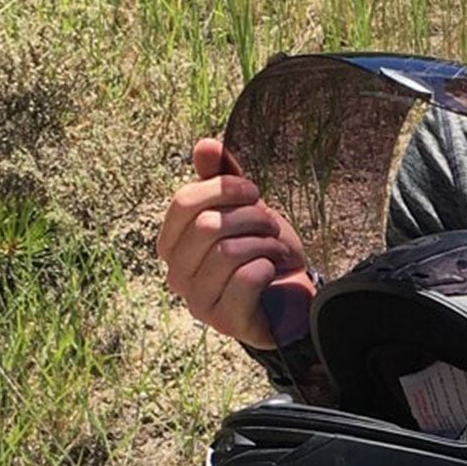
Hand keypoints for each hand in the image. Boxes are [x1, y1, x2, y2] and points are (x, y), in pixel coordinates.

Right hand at [156, 137, 314, 349]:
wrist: (293, 296)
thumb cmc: (262, 251)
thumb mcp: (245, 208)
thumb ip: (222, 177)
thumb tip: (205, 144)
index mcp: (173, 243)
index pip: (183, 203)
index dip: (223, 188)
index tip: (253, 191)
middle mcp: (176, 274)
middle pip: (207, 226)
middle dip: (250, 217)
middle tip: (270, 224)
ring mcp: (198, 302)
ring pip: (227, 252)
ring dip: (263, 243)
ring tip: (275, 249)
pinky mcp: (225, 321)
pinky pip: (245, 280)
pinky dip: (267, 267)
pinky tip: (272, 271)